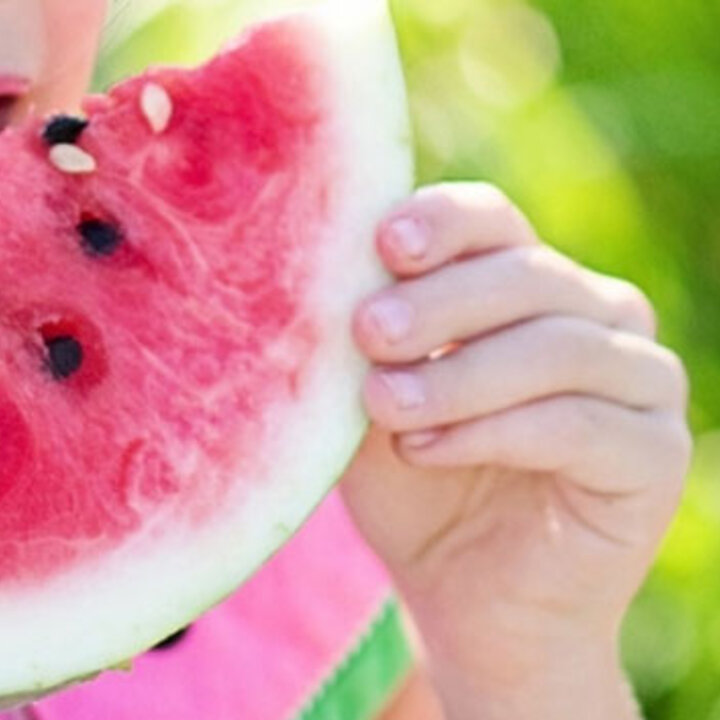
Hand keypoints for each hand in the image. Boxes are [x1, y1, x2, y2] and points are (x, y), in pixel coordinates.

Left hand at [341, 183, 690, 718]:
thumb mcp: (375, 405)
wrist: (466, 596)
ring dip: (461, 375)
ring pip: (558, 347)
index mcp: (528, 289)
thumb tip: (336, 276)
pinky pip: (577, 423)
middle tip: (369, 331)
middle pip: (529, 275)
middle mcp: (596, 318)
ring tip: (386, 405)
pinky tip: (427, 450)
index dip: (444, 223)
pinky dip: (494, 431)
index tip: (383, 244)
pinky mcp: (656, 453)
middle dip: (440, 304)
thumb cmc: (416, 487)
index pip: (495, 223)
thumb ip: (368, 346)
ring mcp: (639, 381)